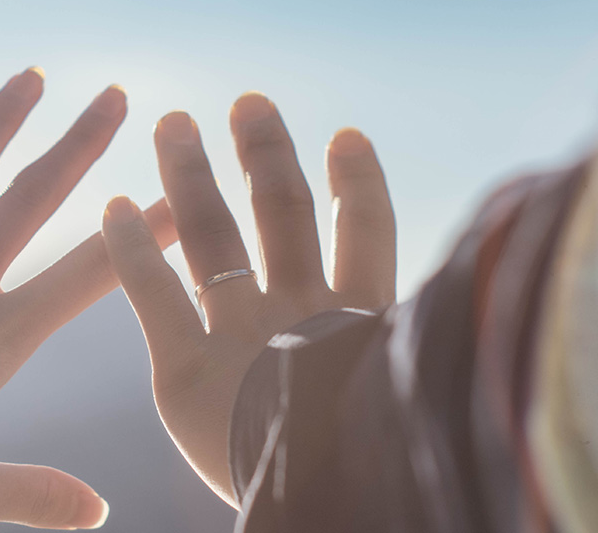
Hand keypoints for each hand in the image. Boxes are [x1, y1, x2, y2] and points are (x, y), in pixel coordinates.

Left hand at [99, 93, 394, 504]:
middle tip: (248, 104)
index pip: (367, 238)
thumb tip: (486, 303)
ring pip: (214, 238)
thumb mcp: (410, 401)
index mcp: (363, 329)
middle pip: (285, 217)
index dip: (358, 185)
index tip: (346, 136)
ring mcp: (244, 339)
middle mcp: (303, 320)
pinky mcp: (186, 373)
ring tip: (175, 124)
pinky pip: (153, 296)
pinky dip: (132, 250)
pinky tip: (111, 207)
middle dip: (265, 156)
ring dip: (191, 176)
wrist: (338, 508)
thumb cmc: (376, 473)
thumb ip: (418, 350)